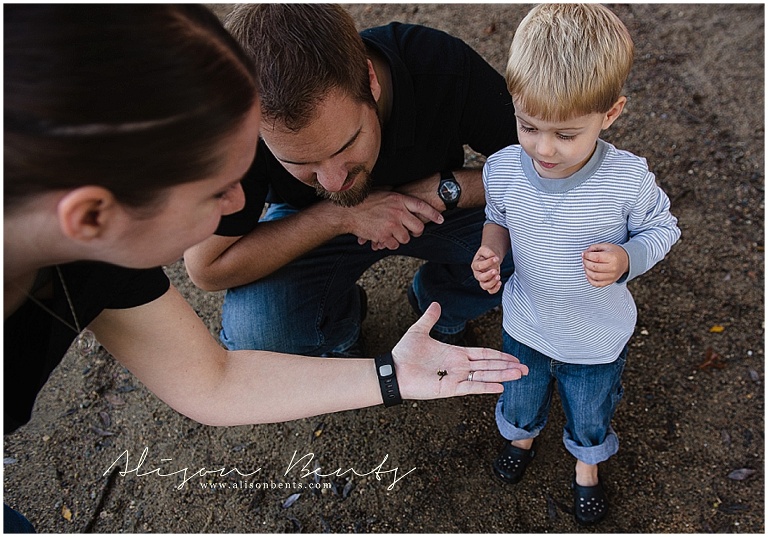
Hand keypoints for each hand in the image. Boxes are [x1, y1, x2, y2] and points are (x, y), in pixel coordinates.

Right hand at [346, 190, 443, 250]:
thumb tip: (398, 190)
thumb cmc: (363, 201)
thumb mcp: (382, 191)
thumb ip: (393, 193)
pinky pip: (394, 245)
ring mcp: (391, 224)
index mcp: (398, 199)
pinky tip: (384, 239)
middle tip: (412, 232)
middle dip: (416, 232)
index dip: (433, 214)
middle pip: (418, 227)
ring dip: (401, 238)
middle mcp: (398, 211)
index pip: (422, 206)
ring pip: (406, 238)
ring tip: (393, 234)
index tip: (441, 219)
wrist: (347, 212)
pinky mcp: (383, 235)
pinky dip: (390, 244)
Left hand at [392, 302, 527, 397]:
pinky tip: (500, 386)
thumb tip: (436, 304)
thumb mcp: (419, 331)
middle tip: (526, 369)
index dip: (499, 356)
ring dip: (502, 375)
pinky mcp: (448, 388)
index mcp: (455, 354)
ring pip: (484, 376)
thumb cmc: (404, 353)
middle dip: (507, 367)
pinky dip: (485, 387)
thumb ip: (430, 319)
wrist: (392, 370)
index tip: (514, 358)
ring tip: (519, 375)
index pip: (483, 355)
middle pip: (489, 366)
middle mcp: (458, 367)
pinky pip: (471, 387)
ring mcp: (455, 378)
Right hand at [472, 245, 502, 293]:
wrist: (491, 257)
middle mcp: (478, 274)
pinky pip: (490, 290)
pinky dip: (495, 289)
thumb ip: (487, 251)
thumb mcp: (485, 249)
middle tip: (495, 270)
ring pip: (484, 286)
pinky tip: (499, 282)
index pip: (479, 266)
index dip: (487, 262)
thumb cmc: (487, 254)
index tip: (496, 258)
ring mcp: (483, 280)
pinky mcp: (489, 284)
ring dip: (492, 283)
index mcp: (475, 265)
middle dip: (488, 275)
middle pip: (480, 278)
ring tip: (498, 276)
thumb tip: (492, 256)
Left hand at [582, 243, 628, 286]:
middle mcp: (613, 268)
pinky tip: (588, 274)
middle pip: (594, 267)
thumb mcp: (606, 246)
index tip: (584, 253)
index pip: (596, 258)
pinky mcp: (610, 282)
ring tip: (585, 266)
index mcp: (613, 257)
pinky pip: (597, 284)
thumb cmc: (614, 253)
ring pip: (594, 276)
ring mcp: (612, 276)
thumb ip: (594, 247)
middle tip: (584, 259)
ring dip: (586, 271)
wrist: (625, 261)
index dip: (587, 255)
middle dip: (585, 262)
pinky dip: (590, 280)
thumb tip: (584, 253)